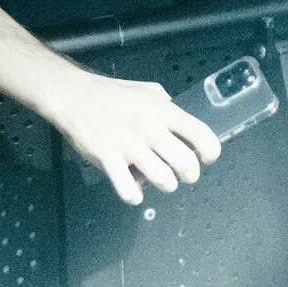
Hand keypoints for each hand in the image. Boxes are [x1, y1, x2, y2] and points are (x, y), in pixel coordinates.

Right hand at [36, 66, 220, 206]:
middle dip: (191, 175)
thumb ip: (167, 106)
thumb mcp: (149, 91)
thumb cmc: (115, 94)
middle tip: (187, 176)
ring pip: (161, 178)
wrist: (76, 97)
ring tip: (165, 182)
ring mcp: (129, 146)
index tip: (208, 158)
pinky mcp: (108, 159)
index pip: (199, 132)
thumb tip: (181, 122)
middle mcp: (150, 128)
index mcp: (164, 111)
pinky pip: (127, 188)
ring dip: (167, 185)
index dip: (211, 150)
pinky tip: (135, 192)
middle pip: (184, 162)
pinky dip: (135, 196)